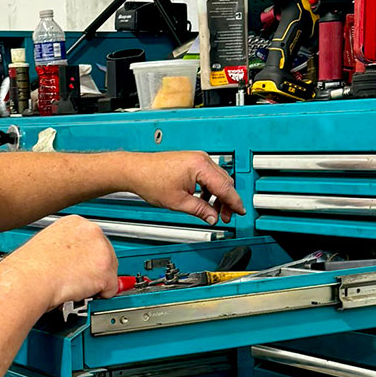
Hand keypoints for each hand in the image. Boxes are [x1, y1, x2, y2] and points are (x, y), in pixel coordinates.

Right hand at [0, 216, 118, 311]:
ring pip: (110, 271)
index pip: (94, 241)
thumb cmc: (30, 268)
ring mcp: (101, 249)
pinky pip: (111, 289)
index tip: (79, 266)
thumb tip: (82, 263)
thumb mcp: (50, 246)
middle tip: (74, 279)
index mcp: (75, 222)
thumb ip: (71, 250)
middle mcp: (91, 231)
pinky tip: (80, 291)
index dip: (87, 258)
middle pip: (107, 255)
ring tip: (73, 285)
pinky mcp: (105, 270)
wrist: (28, 280)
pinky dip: (99, 295)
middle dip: (94, 271)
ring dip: (96, 283)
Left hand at [124, 151, 245, 224]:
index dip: (234, 202)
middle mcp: (201, 159)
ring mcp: (196, 159)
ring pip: (217, 179)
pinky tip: (205, 201)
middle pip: (225, 182)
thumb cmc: (151, 180)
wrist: (135, 170)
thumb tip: (213, 218)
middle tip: (225, 217)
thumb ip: (200, 210)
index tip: (240, 212)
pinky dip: (210, 189)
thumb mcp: (179, 202)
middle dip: (227, 201)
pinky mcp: (191, 161)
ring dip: (218, 196)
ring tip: (214, 212)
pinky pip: (208, 176)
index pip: (225, 187)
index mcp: (200, 166)